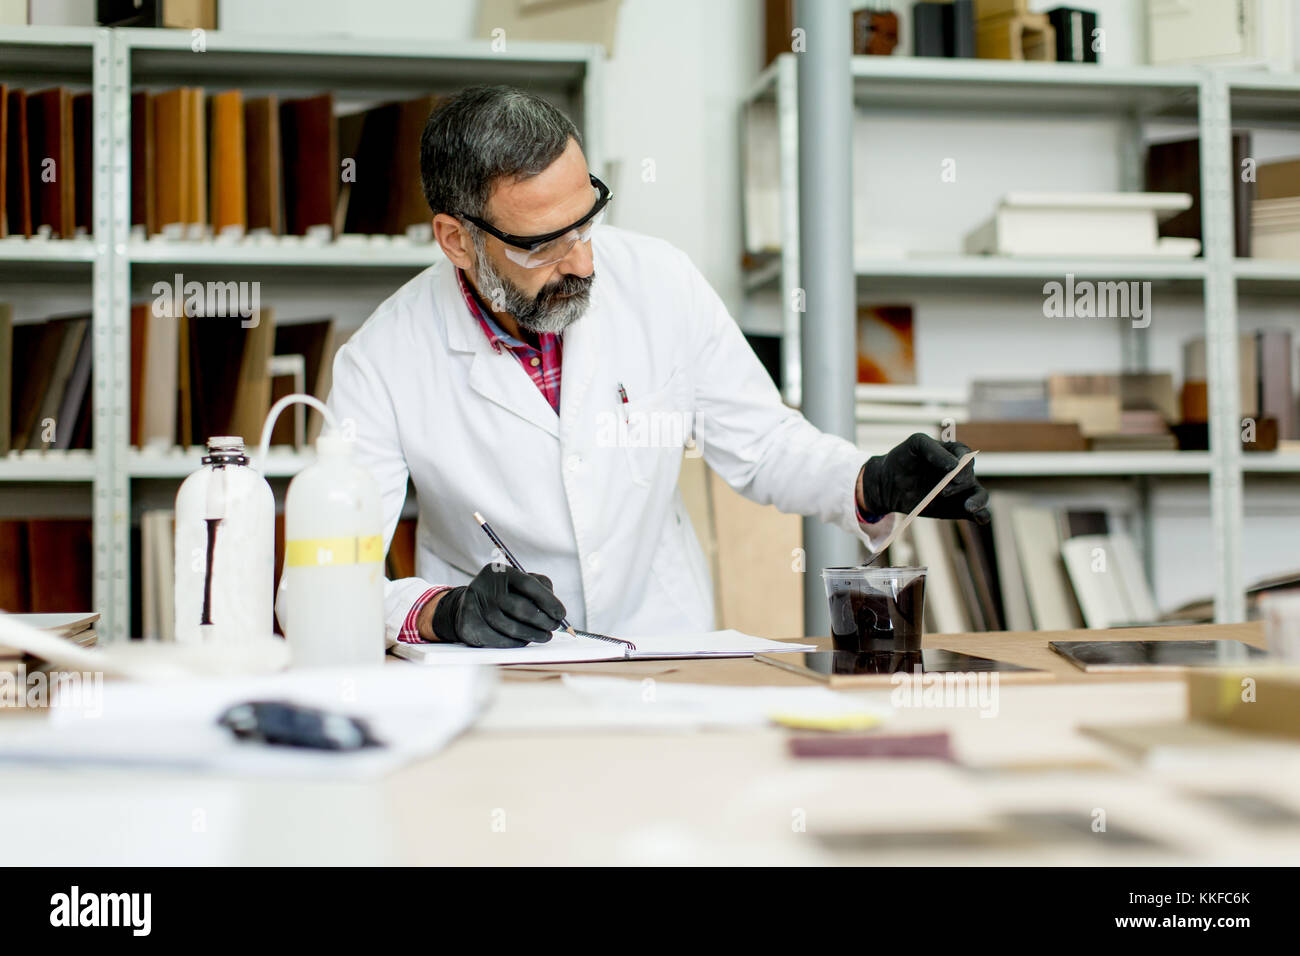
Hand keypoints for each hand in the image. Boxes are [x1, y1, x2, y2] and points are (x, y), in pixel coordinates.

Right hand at [431, 564, 566, 647]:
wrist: (465, 606)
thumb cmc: (500, 593)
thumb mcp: (517, 581)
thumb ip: (539, 586)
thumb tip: (555, 606)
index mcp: (499, 572)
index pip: (528, 584)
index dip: (548, 600)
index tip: (561, 613)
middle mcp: (485, 587)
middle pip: (520, 608)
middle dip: (543, 620)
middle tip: (554, 626)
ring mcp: (475, 607)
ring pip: (511, 627)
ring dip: (532, 635)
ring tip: (544, 636)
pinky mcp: (469, 626)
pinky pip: (499, 640)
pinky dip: (516, 643)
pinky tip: (525, 640)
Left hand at [858, 433, 989, 524]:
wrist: (889, 483)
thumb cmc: (904, 459)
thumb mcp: (915, 444)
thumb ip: (934, 450)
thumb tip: (954, 466)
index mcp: (954, 454)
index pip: (966, 456)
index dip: (962, 465)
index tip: (953, 474)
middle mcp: (961, 473)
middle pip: (970, 477)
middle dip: (960, 484)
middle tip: (943, 491)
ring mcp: (961, 492)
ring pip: (980, 495)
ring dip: (978, 501)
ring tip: (968, 507)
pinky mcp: (958, 509)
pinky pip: (977, 513)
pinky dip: (982, 516)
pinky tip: (980, 518)